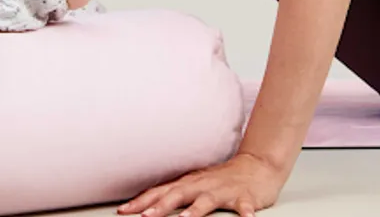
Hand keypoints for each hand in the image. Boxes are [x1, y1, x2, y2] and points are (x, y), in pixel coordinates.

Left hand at [117, 153, 286, 216]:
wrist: (256, 166)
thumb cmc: (222, 180)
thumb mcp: (196, 185)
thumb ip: (176, 195)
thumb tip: (149, 205)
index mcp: (189, 183)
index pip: (160, 192)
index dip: (142, 201)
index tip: (123, 211)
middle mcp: (203, 185)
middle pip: (178, 194)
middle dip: (160, 207)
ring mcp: (223, 191)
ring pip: (207, 201)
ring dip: (195, 212)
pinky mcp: (245, 197)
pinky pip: (245, 206)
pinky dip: (245, 213)